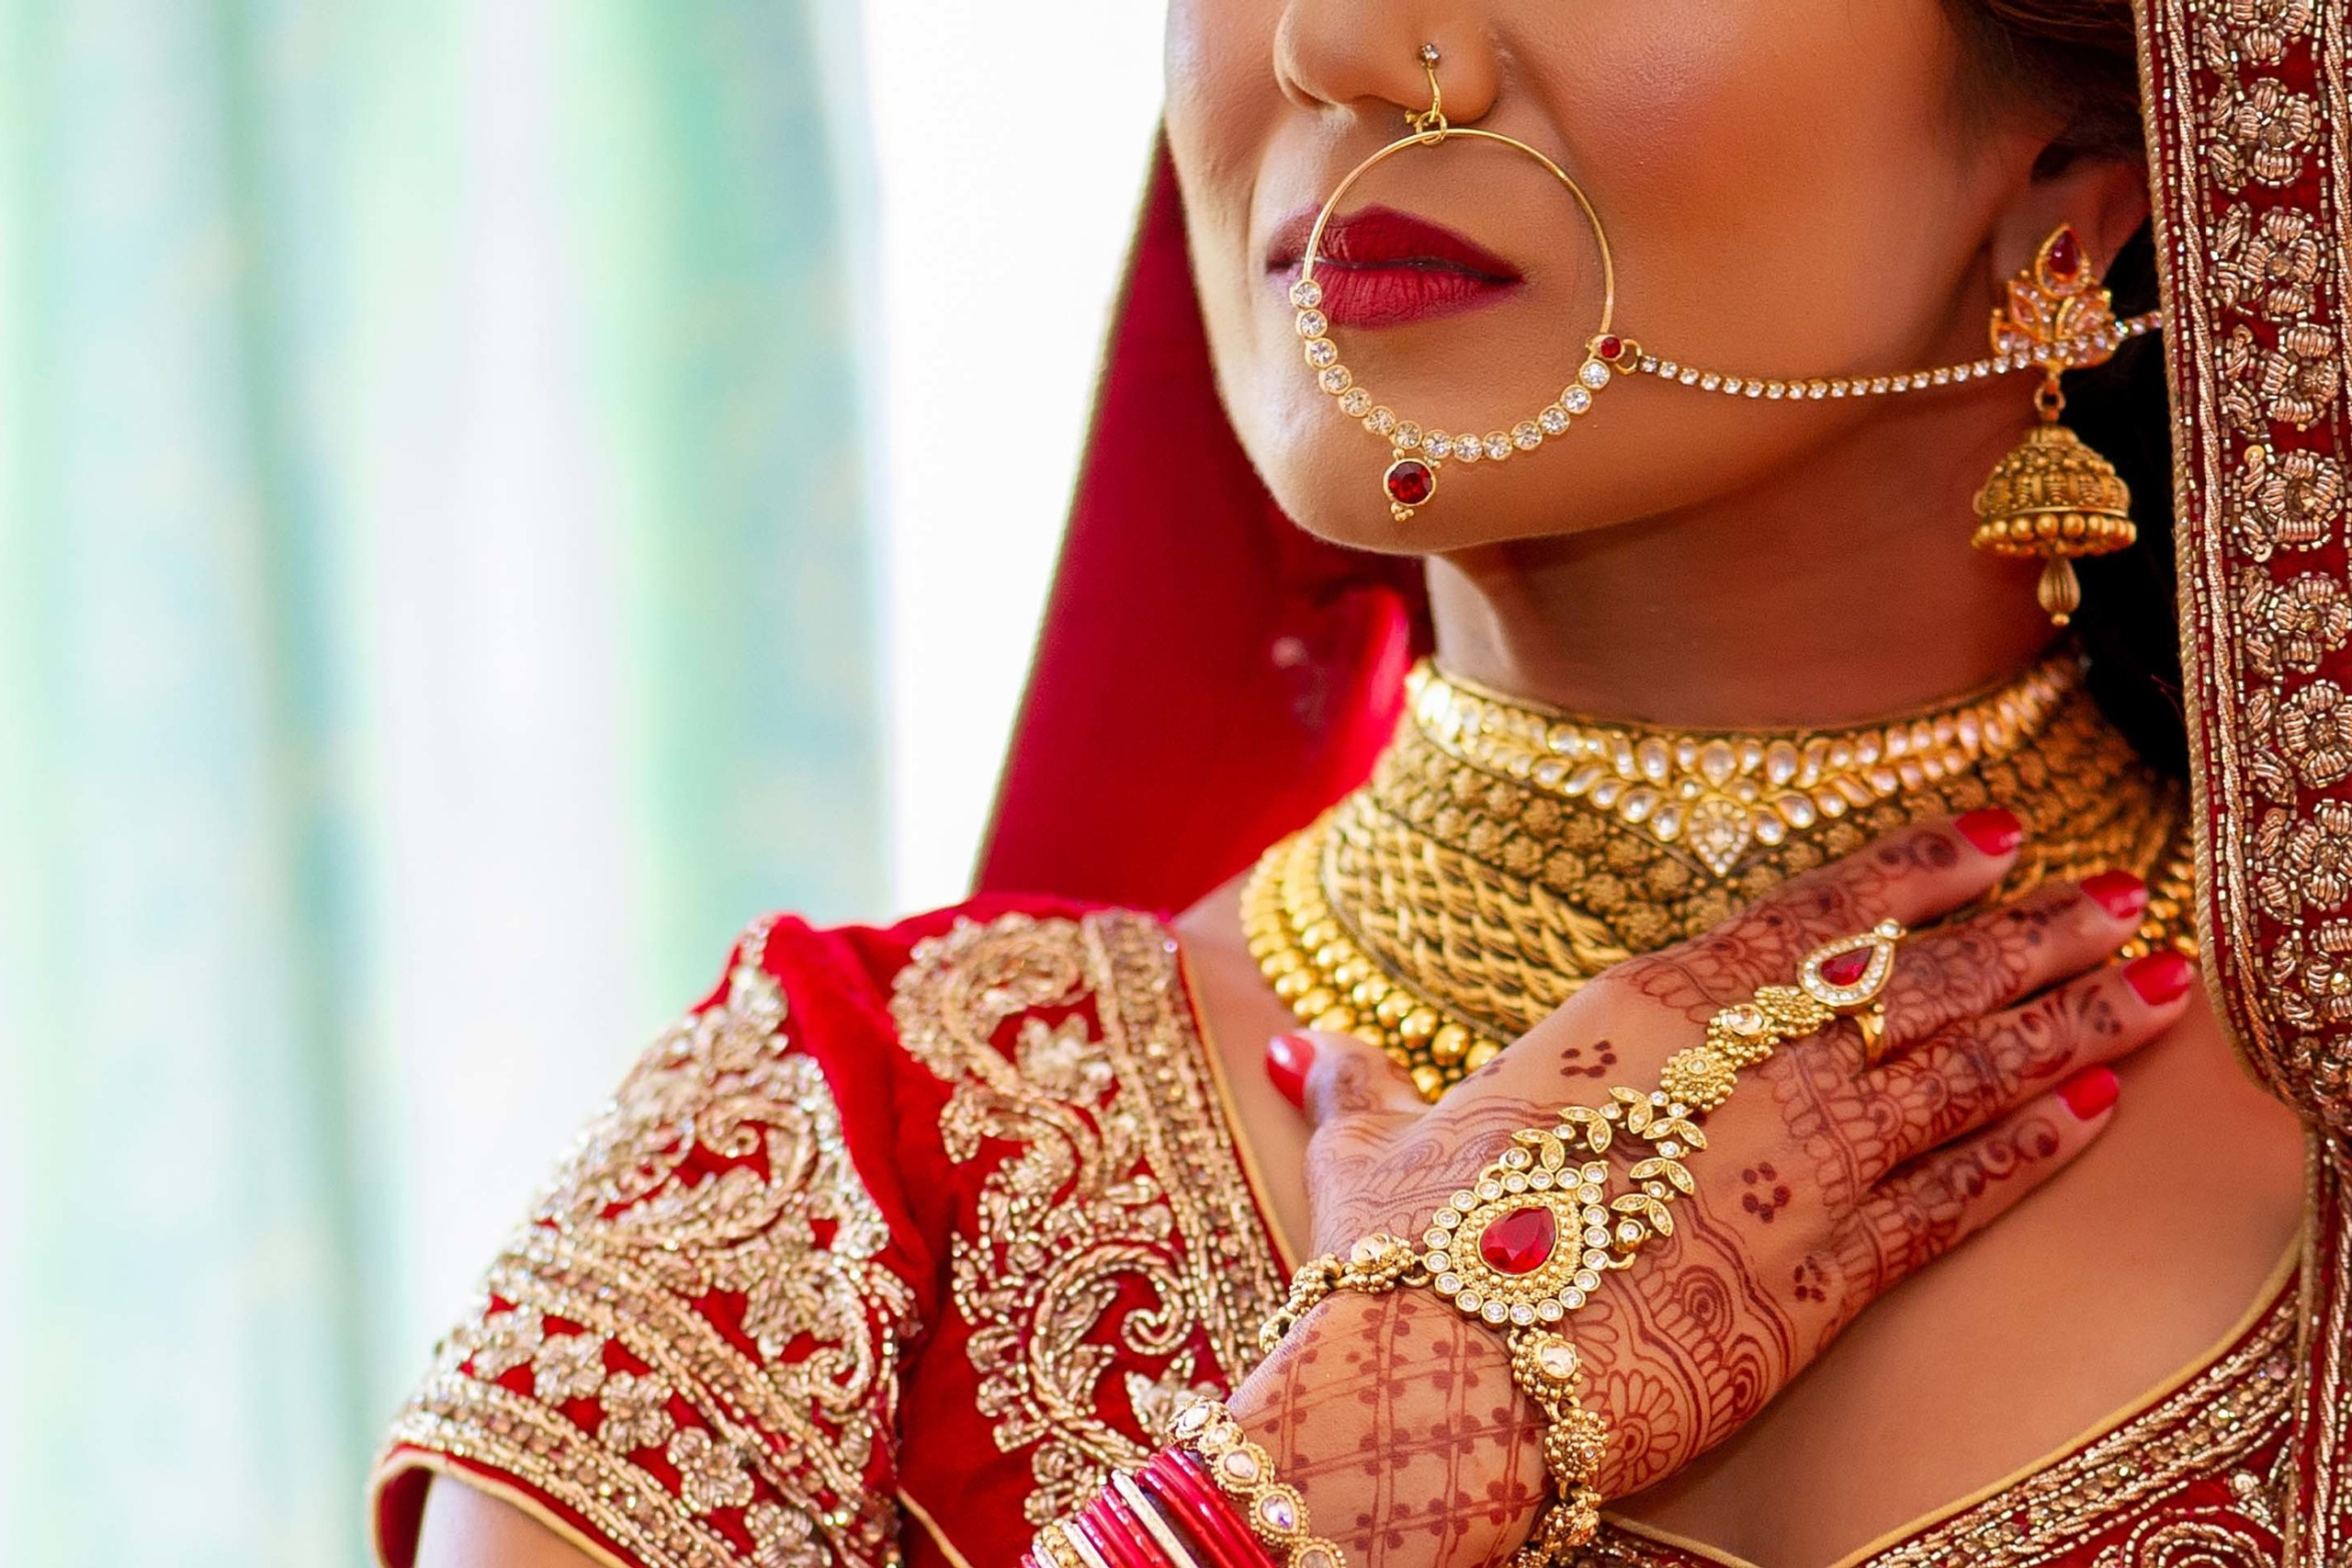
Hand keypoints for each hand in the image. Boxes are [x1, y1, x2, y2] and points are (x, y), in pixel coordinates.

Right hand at [1224, 813, 2195, 1567]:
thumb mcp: (1372, 1153)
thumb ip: (1359, 1091)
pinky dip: (2026, 1154)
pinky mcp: (1821, 1280)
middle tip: (2115, 895)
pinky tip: (2090, 1115)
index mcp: (1633, 1015)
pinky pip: (1949, 1202)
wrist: (1442, 1378)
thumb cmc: (1399, 1255)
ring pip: (1956, 1079)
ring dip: (2061, 1026)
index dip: (1906, 875)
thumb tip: (1309, 1057)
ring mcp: (1791, 1173)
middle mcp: (1735, 1072)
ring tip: (2148, 985)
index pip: (1803, 918)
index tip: (1990, 837)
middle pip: (1910, 986)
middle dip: (2025, 938)